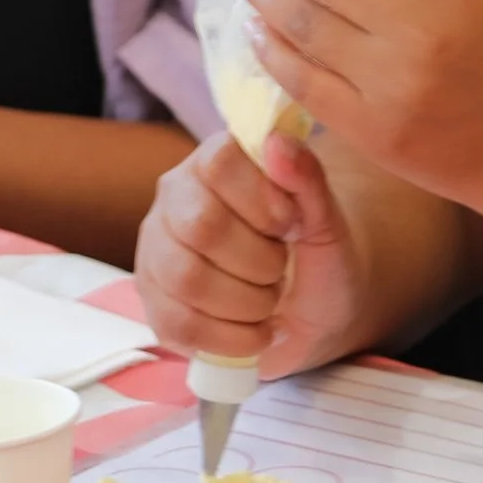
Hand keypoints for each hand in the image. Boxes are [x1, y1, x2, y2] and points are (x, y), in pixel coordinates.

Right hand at [134, 128, 364, 377]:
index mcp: (215, 163)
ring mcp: (156, 251)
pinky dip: (232, 338)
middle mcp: (175, 199)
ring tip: (269, 300)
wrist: (313, 312)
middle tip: (281, 269)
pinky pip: (180, 325)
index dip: (262, 201)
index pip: (219, 163)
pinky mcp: (153, 304)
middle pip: (202, 225)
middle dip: (259, 261)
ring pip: (187, 279)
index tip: (292, 226)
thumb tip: (276, 143)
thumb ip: (308, 179)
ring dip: (248, 302)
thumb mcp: (328, 221)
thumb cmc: (318, 257)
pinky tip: (256, 332)